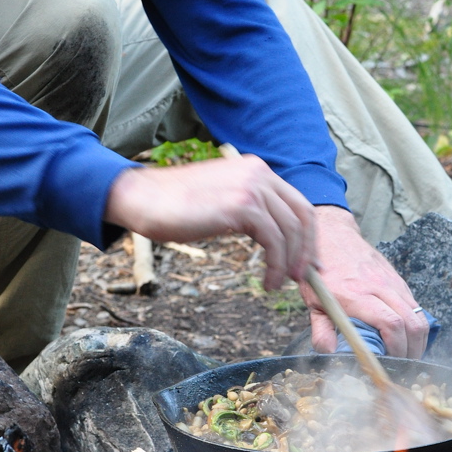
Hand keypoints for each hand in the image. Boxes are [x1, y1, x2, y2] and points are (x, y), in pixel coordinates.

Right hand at [104, 155, 316, 290]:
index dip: (307, 235)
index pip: (297, 202)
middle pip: (301, 215)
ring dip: (290, 263)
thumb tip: (273, 234)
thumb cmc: (176, 205)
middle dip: (306, 251)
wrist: (143, 198)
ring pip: (290, 230)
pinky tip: (267, 281)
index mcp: (256, 169)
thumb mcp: (222, 198)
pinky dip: (275, 266)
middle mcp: (259, 173)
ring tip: (279, 283)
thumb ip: (249, 206)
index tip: (306, 260)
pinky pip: (274, 241)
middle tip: (301, 277)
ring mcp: (251, 187)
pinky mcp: (242, 207)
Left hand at [299, 205, 428, 358]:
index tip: (391, 363)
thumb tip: (329, 353)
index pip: (390, 323)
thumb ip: (321, 329)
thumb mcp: (313, 301)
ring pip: (418, 315)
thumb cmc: (320, 270)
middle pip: (412, 323)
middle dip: (413, 350)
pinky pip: (414, 305)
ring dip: (418, 340)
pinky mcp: (397, 278)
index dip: (397, 348)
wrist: (331, 234)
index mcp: (356, 295)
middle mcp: (378, 286)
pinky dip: (415, 324)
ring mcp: (391, 281)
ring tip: (408, 355)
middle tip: (404, 366)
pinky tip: (406, 336)